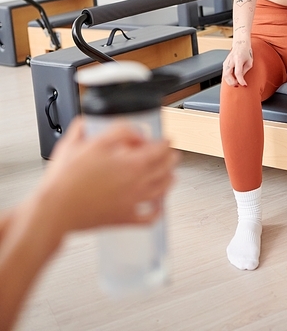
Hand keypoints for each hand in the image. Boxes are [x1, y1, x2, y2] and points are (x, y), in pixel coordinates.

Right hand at [35, 117, 177, 233]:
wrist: (54, 209)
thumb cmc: (65, 177)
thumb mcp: (87, 139)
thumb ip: (111, 129)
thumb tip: (129, 128)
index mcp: (129, 162)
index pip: (159, 149)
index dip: (166, 142)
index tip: (166, 139)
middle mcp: (135, 182)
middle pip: (164, 168)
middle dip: (171, 159)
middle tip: (172, 154)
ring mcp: (131, 202)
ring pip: (162, 191)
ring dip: (170, 180)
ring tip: (171, 175)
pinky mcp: (123, 218)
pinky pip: (149, 218)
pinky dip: (158, 212)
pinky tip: (159, 208)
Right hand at [222, 41, 252, 86]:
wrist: (240, 45)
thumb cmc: (246, 53)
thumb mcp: (249, 62)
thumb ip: (245, 70)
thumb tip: (240, 79)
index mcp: (238, 59)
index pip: (238, 72)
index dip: (241, 80)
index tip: (244, 85)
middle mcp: (231, 60)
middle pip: (228, 74)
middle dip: (232, 82)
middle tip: (238, 85)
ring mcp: (226, 62)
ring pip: (224, 75)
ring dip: (230, 81)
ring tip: (236, 83)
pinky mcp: (224, 64)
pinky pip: (224, 73)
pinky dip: (228, 78)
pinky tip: (233, 79)